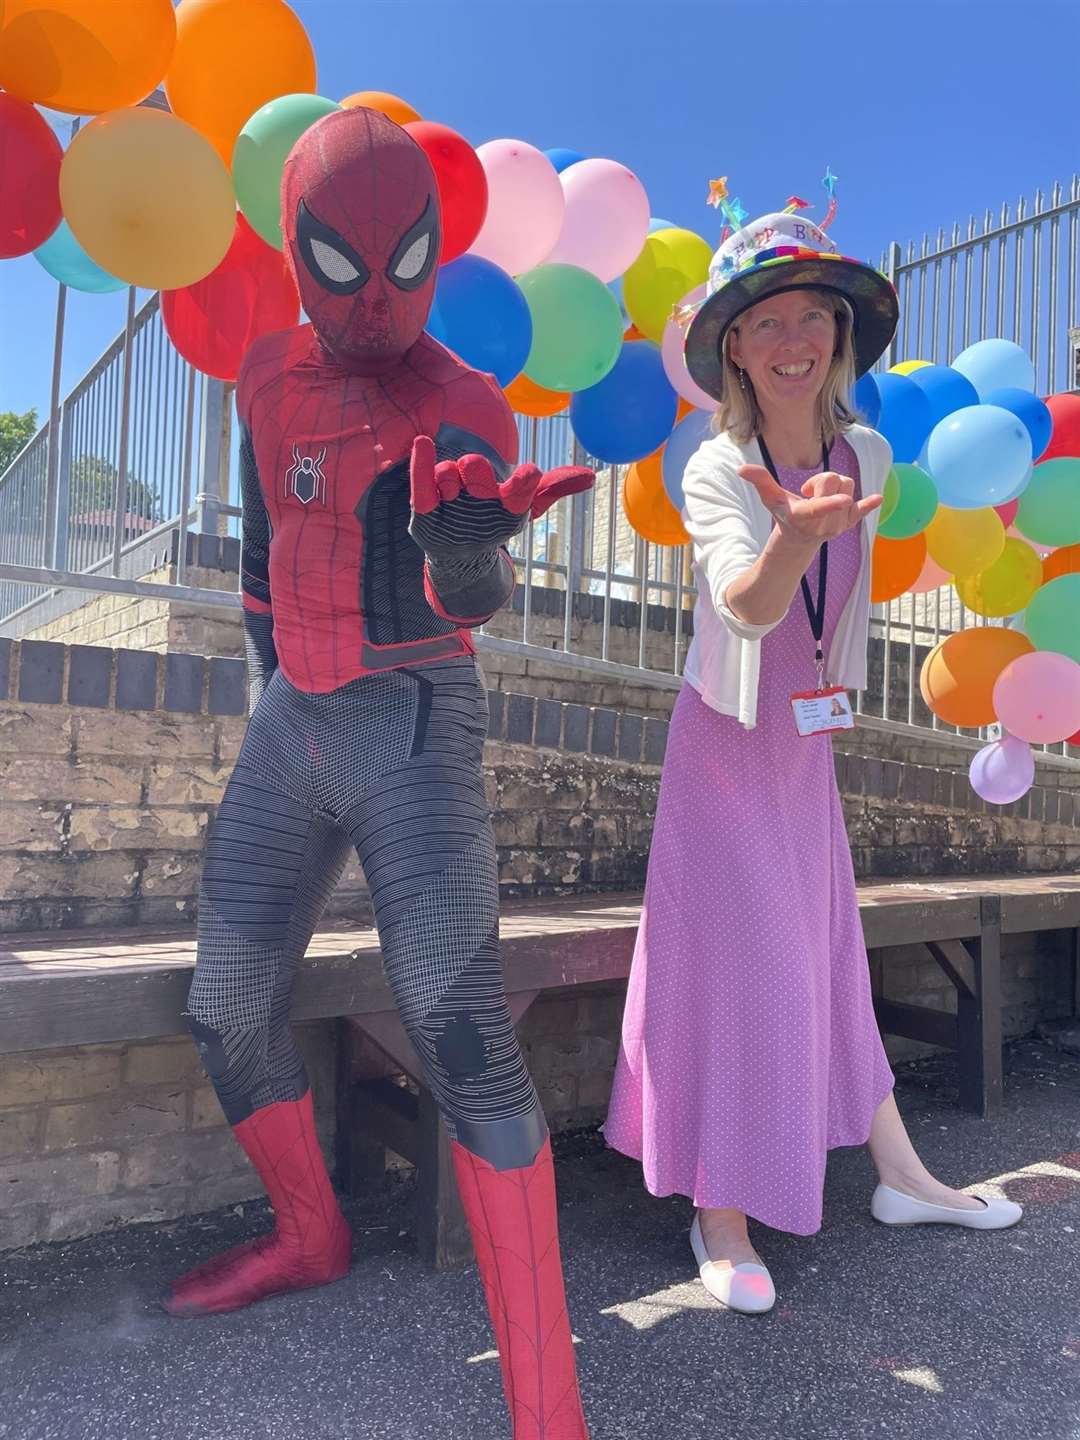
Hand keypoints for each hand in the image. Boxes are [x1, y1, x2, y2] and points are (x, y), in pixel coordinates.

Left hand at [409, 435, 594, 554]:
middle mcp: (481, 510)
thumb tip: (590, 476)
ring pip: (449, 480)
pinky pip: (422, 488)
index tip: (531, 473)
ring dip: (449, 472)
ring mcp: (452, 510)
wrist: (460, 556)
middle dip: (478, 473)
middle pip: (480, 484)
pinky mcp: (427, 513)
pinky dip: (421, 466)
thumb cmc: (496, 519)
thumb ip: (556, 486)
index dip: (525, 484)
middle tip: (473, 465)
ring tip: (450, 471)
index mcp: (509, 509)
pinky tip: (422, 442)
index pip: (520, 494)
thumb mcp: (528, 503)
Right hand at [738, 464, 881, 543]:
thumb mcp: (770, 499)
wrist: (799, 539)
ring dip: (836, 486)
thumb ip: (760, 481)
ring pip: (849, 487)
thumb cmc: (783, 514)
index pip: (818, 507)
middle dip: (823, 479)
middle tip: (811, 490)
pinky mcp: (848, 523)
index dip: (830, 503)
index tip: (844, 500)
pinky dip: (868, 505)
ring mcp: (838, 525)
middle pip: (836, 482)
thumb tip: (741, 469)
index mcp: (803, 516)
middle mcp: (823, 523)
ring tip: (822, 497)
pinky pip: (862, 510)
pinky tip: (877, 499)